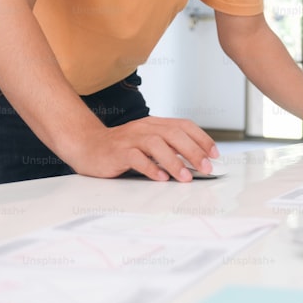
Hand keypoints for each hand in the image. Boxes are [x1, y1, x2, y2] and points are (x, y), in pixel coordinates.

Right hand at [69, 116, 218, 181]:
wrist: (87, 146)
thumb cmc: (120, 147)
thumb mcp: (147, 143)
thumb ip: (168, 147)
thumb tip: (195, 160)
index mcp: (155, 124)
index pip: (183, 125)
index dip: (202, 138)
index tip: (215, 154)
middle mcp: (145, 128)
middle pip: (174, 134)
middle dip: (194, 151)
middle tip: (206, 167)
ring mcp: (131, 139)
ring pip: (157, 144)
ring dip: (174, 161)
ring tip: (186, 177)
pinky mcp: (118, 152)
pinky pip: (136, 158)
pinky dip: (150, 168)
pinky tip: (160, 178)